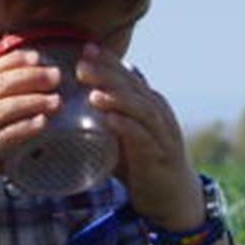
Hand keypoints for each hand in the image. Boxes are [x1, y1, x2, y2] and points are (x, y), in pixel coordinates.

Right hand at [0, 50, 60, 220]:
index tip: (35, 56)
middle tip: (55, 75)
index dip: (11, 62)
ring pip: (0, 110)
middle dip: (28, 78)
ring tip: (55, 100)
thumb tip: (18, 115)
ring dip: (31, 102)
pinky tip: (41, 124)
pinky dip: (22, 129)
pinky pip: (0, 139)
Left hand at [76, 44, 202, 228]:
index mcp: (147, 103)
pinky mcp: (159, 154)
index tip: (84, 48)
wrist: (171, 196)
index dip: (107, 61)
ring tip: (94, 93)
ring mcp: (160, 132)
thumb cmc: (141, 163)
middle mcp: (156, 112)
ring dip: (117, 98)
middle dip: (107, 73)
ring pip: (139, 108)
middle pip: (131, 86)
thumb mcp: (121, 134)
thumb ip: (105, 116)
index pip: (126, 75)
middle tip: (82, 64)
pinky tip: (110, 120)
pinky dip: (126, 126)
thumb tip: (73, 105)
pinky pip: (143, 136)